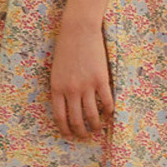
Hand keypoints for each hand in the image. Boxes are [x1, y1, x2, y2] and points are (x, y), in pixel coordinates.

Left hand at [50, 18, 113, 140]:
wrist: (78, 30)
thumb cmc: (66, 48)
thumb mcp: (56, 71)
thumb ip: (60, 88)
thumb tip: (66, 107)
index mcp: (56, 88)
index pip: (60, 116)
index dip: (65, 129)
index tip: (69, 136)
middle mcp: (71, 90)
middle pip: (76, 120)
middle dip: (81, 132)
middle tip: (85, 136)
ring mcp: (87, 86)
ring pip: (92, 115)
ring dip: (96, 126)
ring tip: (98, 128)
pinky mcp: (101, 80)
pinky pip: (107, 102)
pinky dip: (109, 111)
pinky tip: (109, 114)